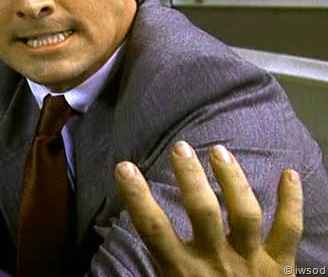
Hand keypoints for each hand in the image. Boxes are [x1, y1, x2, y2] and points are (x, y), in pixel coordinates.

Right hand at [115, 141, 302, 275]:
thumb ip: (155, 269)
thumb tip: (120, 260)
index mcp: (183, 271)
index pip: (152, 228)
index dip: (137, 196)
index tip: (124, 167)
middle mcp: (216, 261)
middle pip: (202, 211)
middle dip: (190, 177)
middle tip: (180, 147)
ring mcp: (251, 262)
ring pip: (245, 214)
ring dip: (233, 179)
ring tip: (220, 151)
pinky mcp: (281, 267)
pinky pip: (289, 231)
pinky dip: (292, 203)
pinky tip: (290, 174)